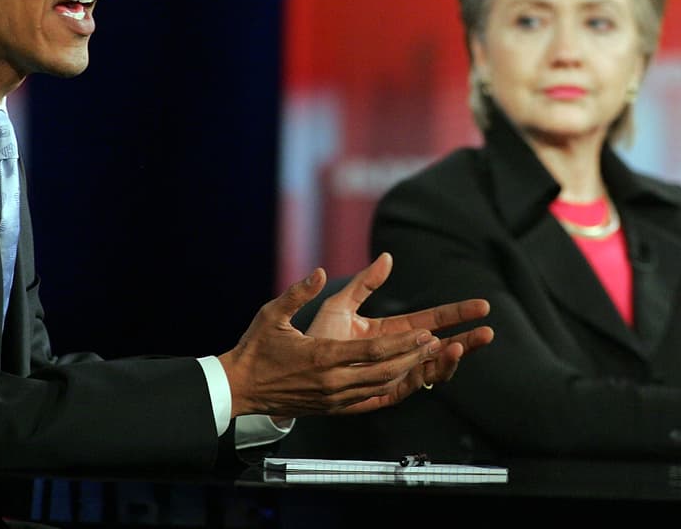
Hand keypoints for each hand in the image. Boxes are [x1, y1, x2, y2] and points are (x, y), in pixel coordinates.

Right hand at [218, 260, 488, 418]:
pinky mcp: (331, 409)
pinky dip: (390, 390)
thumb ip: (299, 292)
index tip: (427, 333)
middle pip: (385, 371)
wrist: (239, 388)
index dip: (403, 344)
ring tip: (430, 359)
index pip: (372, 351)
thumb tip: (319, 271)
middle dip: (415, 358)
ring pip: (381, 388)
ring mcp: (333, 399)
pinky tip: (405, 379)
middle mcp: (332, 383)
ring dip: (408, 373)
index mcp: (321, 358)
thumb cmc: (256, 347)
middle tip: (441, 344)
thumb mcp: (273, 313)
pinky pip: (369, 402)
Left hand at [306, 252, 493, 396]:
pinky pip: (409, 386)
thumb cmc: (315, 337)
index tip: (481, 307)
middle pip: (439, 347)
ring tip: (461, 344)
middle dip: (465, 340)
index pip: (430, 322)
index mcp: (390, 333)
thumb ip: (365, 283)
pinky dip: (425, 374)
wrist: (293, 367)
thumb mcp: (341, 304)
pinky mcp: (381, 394)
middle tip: (488, 332)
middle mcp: (395, 354)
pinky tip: (437, 358)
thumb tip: (388, 257)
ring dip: (449, 358)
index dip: (456, 314)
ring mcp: (391, 374)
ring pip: (430, 369)